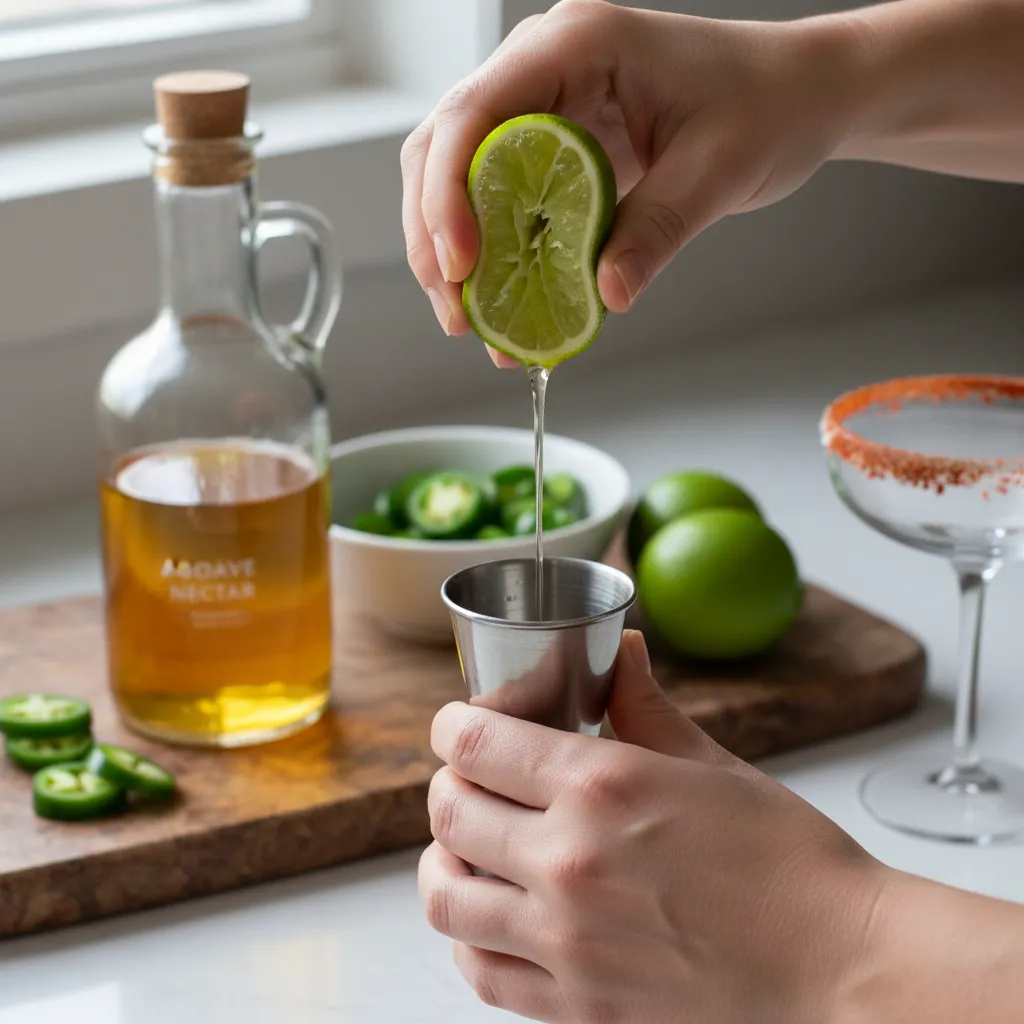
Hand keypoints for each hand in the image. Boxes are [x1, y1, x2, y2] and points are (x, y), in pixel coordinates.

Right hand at [400, 0, 861, 362]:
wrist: (797, 96)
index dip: (448, 191)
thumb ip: (657, 230)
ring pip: (459, 176)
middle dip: (436, 235)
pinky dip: (494, 253)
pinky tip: (503, 303)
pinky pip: (500, 197)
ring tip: (471, 321)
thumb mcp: (717, 171)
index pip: (475, 111)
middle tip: (457, 311)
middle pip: (445, 147)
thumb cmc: (767, 105)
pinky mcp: (553, 146)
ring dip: (453, 252)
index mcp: (576, 45)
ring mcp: (543, 105)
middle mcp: (543, 68)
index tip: (461, 264)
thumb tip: (604, 295)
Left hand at [420, 630, 889, 1022]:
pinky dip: (468, 938)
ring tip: (465, 847)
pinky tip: (491, 916)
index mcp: (603, 787)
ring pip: (447, 896)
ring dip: (443, 860)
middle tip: (469, 778)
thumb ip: (644, 704)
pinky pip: (480, 971)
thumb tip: (620, 653)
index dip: (453, 725)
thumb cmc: (792, 866)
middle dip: (449, 783)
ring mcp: (567, 941)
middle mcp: (570, 862)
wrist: (841, 972)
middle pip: (449, 812)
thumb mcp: (711, 764)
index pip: (475, 743)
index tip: (459, 725)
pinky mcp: (577, 1006)